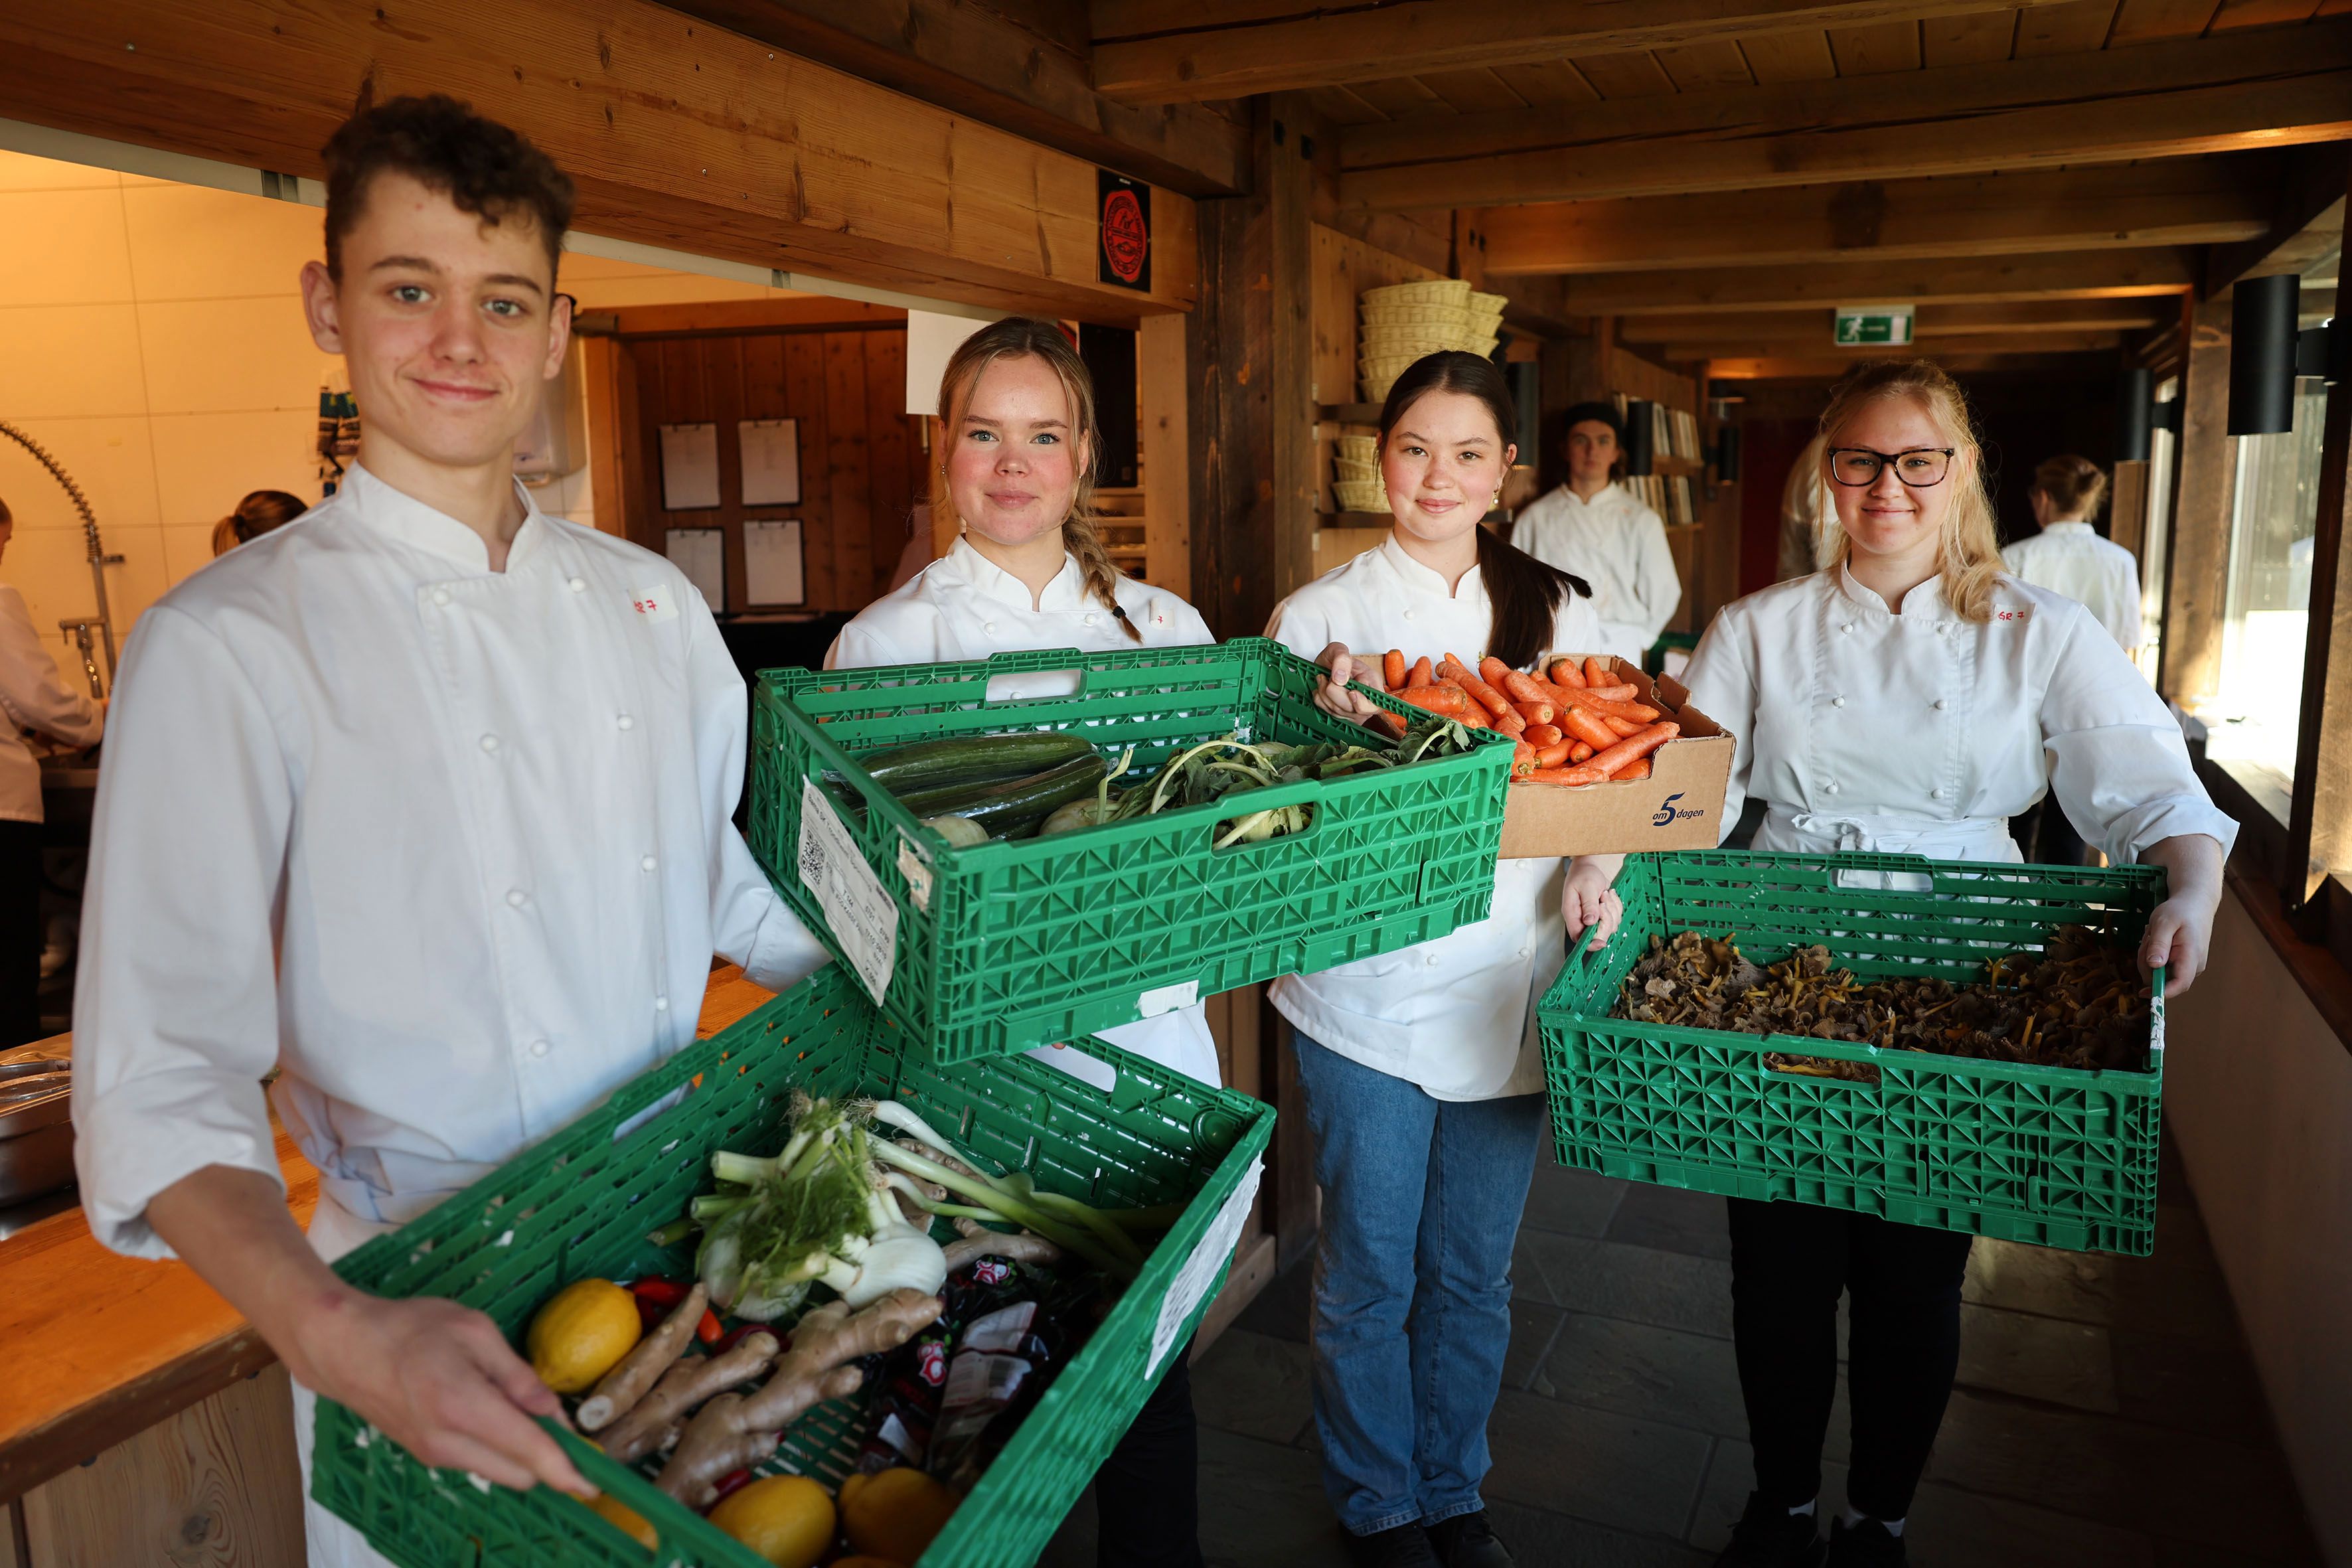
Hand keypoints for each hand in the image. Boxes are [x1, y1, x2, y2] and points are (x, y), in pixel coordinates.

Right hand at [287, 1291, 593, 1497]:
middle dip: (546, 1455)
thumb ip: (518, 1375)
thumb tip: (555, 1412)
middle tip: (555, 1416)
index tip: (593, 1482)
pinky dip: (495, 1446)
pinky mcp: (425, 1455)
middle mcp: (448, 1443)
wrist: (345, 1348)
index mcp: (464, 1407)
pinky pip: (476, 1461)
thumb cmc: (412, 1328)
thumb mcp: (475, 1332)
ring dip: (519, 1451)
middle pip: (519, 1474)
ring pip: (498, 1470)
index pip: (528, 1452)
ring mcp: (434, 1455)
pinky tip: (484, 1406)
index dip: (565, 1470)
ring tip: (510, 1401)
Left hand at [1312, 642, 1380, 723]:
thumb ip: (1342, 659)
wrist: (1323, 666)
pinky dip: (1320, 698)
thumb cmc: (1334, 659)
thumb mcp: (1338, 649)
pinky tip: (1322, 688)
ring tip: (1324, 678)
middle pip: (1351, 708)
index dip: (1361, 703)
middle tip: (1329, 677)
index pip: (1375, 705)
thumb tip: (1340, 679)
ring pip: (1337, 711)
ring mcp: (1353, 711)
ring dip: (1324, 693)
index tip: (1351, 692)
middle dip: (1334, 692)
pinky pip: (1327, 711)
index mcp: (1373, 683)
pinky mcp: (1341, 715)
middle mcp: (1366, 700)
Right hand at [1562, 854, 1624, 952]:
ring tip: (1604, 895)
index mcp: (1572, 914)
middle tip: (1603, 901)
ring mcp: (1593, 918)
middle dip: (1606, 919)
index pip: (1578, 937)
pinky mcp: (1603, 916)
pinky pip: (1616, 919)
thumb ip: (1589, 904)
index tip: (1601, 942)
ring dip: (1613, 910)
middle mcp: (1581, 919)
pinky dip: (1617, 907)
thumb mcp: (1586, 886)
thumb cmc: (1584, 874)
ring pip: (1610, 926)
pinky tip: (1608, 896)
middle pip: (1598, 935)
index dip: (1590, 943)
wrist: (1592, 867)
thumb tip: (1590, 921)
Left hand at [2138, 833, 2223, 996]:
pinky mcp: (2182, 962)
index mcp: (2191, 956)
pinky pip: (2161, 966)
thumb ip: (2158, 944)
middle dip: (2147, 964)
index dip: (2163, 993)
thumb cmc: (2180, 910)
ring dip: (2148, 957)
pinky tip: (2156, 940)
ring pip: (2159, 973)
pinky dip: (2153, 955)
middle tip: (2147, 940)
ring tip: (2153, 936)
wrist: (2195, 902)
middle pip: (2163, 979)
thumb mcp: (2164, 922)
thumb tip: (2154, 966)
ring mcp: (2189, 965)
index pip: (2180, 984)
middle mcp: (2193, 965)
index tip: (2144, 993)